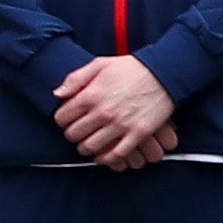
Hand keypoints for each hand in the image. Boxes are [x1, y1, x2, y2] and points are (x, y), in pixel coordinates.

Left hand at [54, 52, 176, 169]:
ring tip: (88, 143)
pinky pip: (116, 154)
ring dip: (85, 148)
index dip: (63, 120)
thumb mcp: (100, 64)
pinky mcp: (137, 133)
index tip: (69, 119)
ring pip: (91, 147)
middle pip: (74, 135)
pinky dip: (106, 158)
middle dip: (72, 134)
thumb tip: (57, 94)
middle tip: (79, 132)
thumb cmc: (132, 68)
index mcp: (91, 95)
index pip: (62, 118)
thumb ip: (75, 78)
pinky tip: (103, 155)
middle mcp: (103, 112)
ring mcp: (121, 125)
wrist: (164, 73)